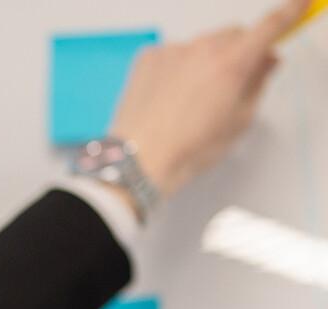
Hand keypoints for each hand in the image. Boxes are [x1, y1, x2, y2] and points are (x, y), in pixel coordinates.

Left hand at [108, 0, 310, 198]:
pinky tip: (170, 96)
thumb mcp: (239, 120)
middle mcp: (201, 48)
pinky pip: (174, 53)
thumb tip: (267, 59)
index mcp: (232, 63)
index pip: (270, 27)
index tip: (302, 1)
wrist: (139, 159)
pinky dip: (178, 67)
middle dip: (240, 51)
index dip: (290, 12)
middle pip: (233, 35)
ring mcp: (172, 50)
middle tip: (233, 83)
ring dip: (206, 60)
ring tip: (193, 98)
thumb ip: (259, 82)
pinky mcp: (148, 57)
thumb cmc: (191, 147)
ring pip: (202, 44)